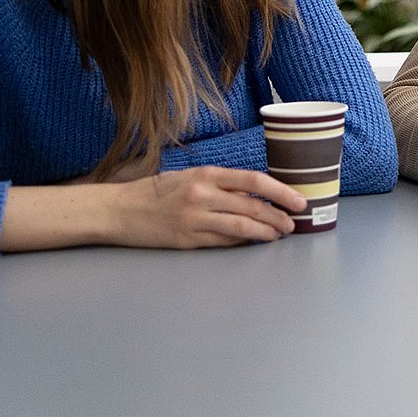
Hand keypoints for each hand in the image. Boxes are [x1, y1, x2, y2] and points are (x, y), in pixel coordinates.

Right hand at [107, 167, 302, 248]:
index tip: (298, 200)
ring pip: (241, 227)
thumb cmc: (156, 191)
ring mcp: (195, 219)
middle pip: (252, 207)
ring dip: (265, 232)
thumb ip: (220, 185)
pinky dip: (241, 242)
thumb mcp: (189, 177)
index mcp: (206, 174)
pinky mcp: (187, 240)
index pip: (254, 181)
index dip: (281, 191)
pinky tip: (253, 242)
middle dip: (278, 216)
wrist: (119, 210)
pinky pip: (222, 242)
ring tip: (278, 234)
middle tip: (293, 223)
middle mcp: (202, 195)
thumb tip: (256, 196)